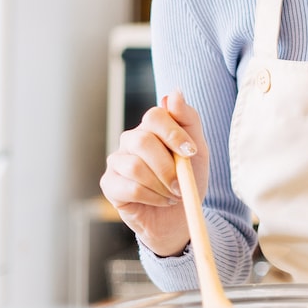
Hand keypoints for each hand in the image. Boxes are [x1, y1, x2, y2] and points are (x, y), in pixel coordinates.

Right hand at [99, 90, 208, 256]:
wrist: (181, 215)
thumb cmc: (188, 178)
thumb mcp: (197, 149)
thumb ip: (188, 119)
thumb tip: (174, 92)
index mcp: (153, 127)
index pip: (155, 116)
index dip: (174, 134)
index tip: (191, 152)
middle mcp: (132, 139)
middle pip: (143, 140)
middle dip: (168, 166)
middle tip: (181, 183)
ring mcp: (117, 161)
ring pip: (136, 167)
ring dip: (161, 185)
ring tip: (172, 194)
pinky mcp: (109, 183)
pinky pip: (129, 187)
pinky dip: (151, 197)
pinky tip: (159, 201)